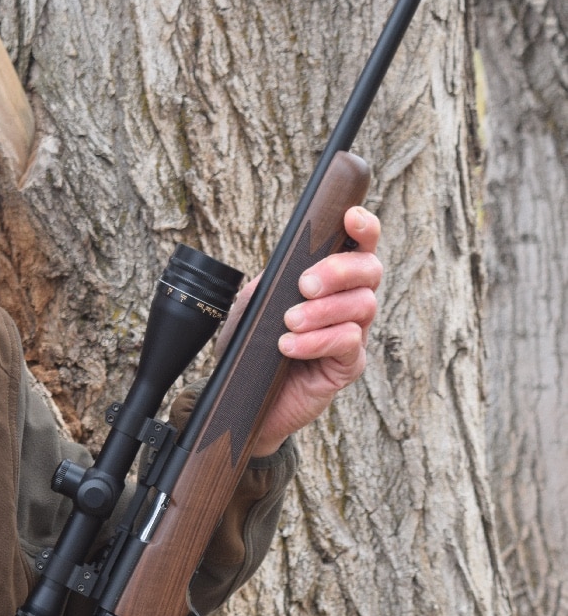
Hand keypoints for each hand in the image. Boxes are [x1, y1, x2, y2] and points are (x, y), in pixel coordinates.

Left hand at [218, 206, 381, 456]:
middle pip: (369, 271)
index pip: (358, 247)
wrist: (245, 398)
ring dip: (321, 311)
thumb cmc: (252, 348)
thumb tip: (291, 267)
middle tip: (305, 284)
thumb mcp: (253, 307)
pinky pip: (347, 342)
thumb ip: (273, 282)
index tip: (351, 218)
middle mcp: (349, 303)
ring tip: (289, 323)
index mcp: (331, 282)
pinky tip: (289, 347)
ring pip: (361, 306)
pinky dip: (316, 341)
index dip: (363, 228)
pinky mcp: (348, 366)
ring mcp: (353, 334)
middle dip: (339, 270)